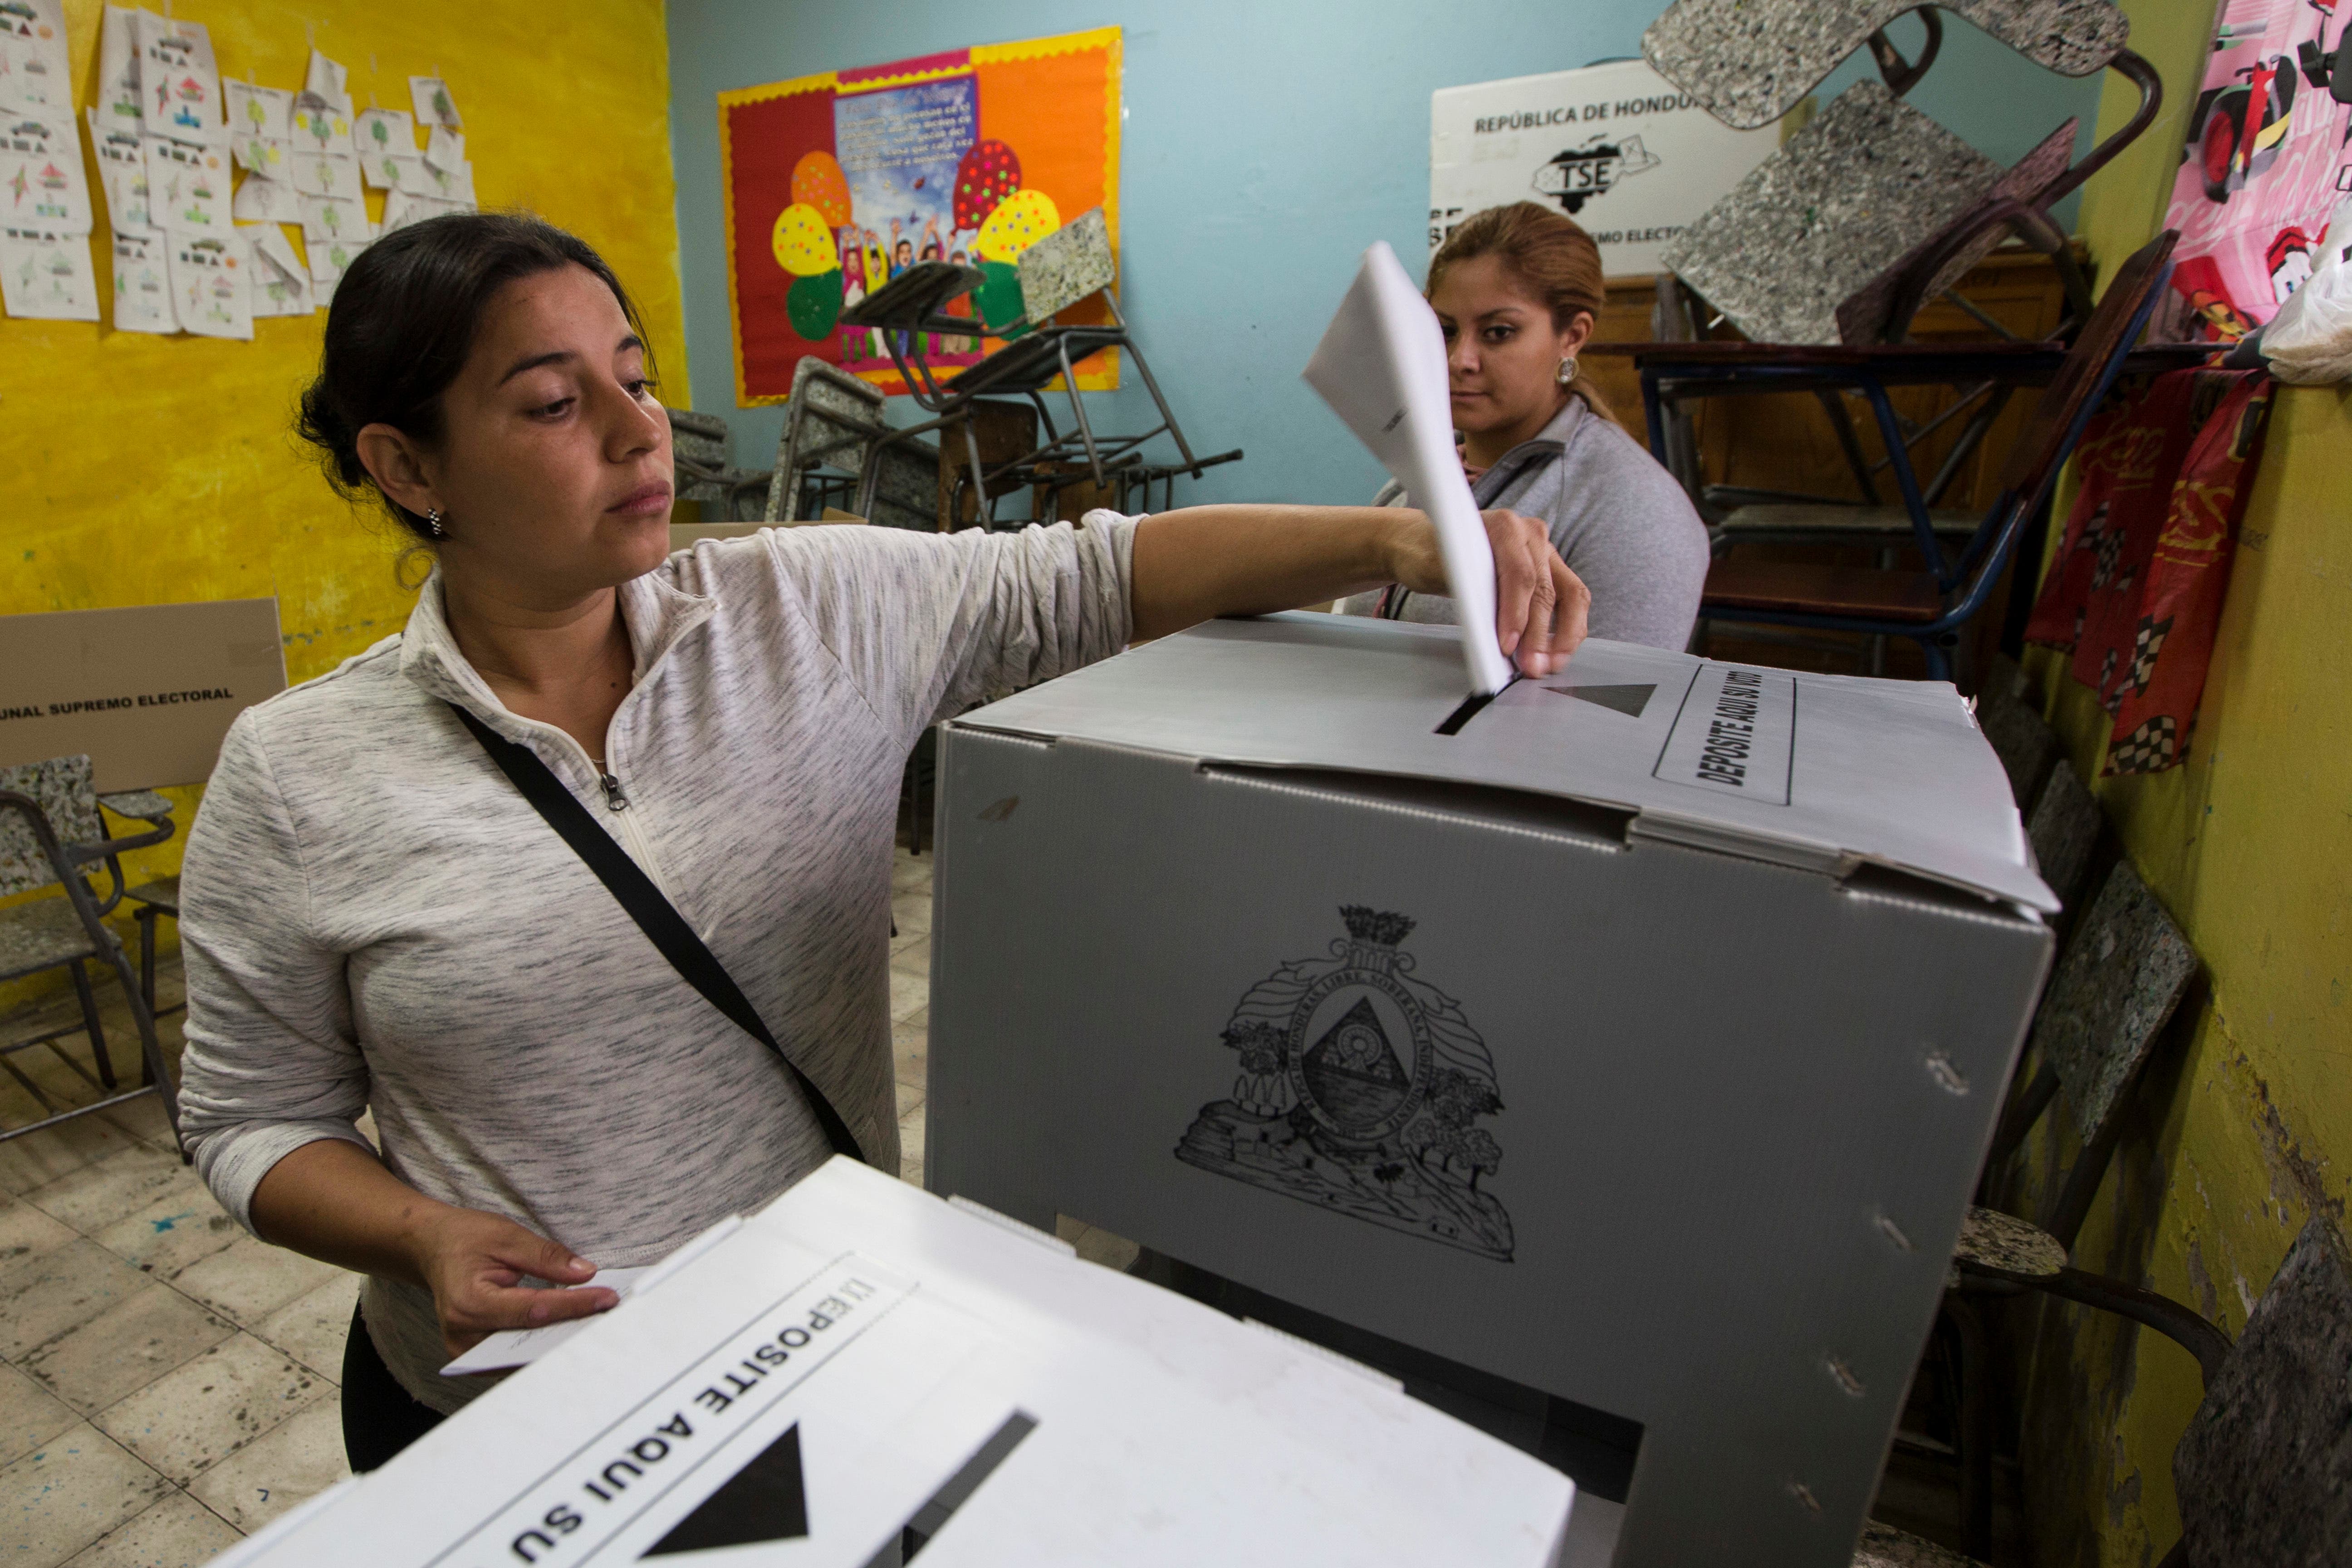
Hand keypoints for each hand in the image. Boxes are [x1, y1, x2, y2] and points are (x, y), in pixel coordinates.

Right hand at [404, 1204, 619, 1360]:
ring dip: (560, 1341)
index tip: (608, 1299)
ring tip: (597, 1326)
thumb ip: (547, 1257)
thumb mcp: (507, 1236)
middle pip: (531, 1339)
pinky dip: (542, 1343)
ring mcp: (467, 1350)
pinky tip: (570, 1332)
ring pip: (524, 1353)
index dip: (575, 1306)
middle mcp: (464, 1334)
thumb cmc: (466, 1239)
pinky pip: (515, 1354)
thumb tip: (586, 1274)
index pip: (534, 1311)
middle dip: (572, 1330)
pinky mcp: (474, 1356)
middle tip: (612, 1320)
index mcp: (469, 1302)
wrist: (433, 1249)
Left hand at [1388, 509, 1590, 676]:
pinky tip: (1555, 654)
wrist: (1432, 542)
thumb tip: (1484, 628)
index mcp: (1504, 527)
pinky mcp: (1552, 570)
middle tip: (1530, 666)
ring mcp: (1545, 552)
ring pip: (1570, 596)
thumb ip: (1463, 591)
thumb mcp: (1436, 568)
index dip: (1516, 614)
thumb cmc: (1433, 553)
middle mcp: (1532, 535)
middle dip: (1539, 635)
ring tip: (1548, 666)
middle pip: (1546, 590)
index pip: (1520, 575)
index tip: (1508, 646)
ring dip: (1563, 637)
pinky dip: (1567, 630)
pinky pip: (1571, 601)